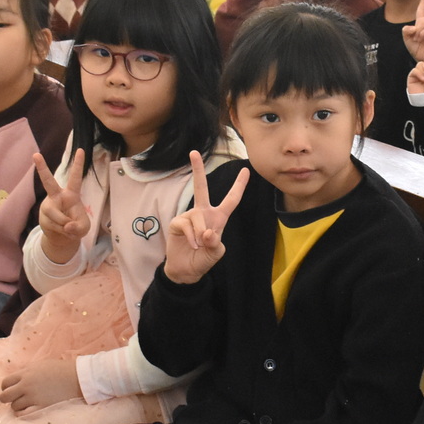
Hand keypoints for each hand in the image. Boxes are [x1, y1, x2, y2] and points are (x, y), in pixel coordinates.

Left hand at [0, 358, 81, 411]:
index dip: (6, 387)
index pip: (5, 383)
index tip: (11, 390)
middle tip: (15, 398)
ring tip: (26, 404)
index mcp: (25, 373)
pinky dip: (22, 414)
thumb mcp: (40, 365)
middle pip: (5, 396)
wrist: (77, 378)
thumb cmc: (61, 369)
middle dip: (7, 398)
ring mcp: (33, 397)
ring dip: (17, 406)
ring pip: (14, 406)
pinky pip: (23, 414)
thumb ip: (26, 372)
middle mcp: (26, 385)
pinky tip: (28, 410)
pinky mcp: (41, 407)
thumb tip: (16, 380)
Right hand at [33, 151, 91, 264]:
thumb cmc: (76, 227)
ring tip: (68, 229)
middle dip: (42, 168)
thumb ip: (78, 226)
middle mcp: (57, 196)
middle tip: (36, 154)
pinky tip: (61, 231)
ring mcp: (48, 205)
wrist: (62, 238)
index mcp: (71, 194)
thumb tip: (66, 225)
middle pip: (48, 181)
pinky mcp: (43, 216)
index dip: (79, 165)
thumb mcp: (83, 228)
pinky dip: (60, 231)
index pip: (75, 178)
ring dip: (64, 225)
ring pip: (54, 214)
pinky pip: (52, 224)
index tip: (80, 150)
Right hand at [162, 151, 250, 284]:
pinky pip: (186, 224)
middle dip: (197, 170)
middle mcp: (203, 213)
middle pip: (201, 188)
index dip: (239, 186)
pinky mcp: (177, 223)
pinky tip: (191, 244)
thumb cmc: (203, 260)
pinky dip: (191, 236)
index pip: (231, 200)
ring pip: (197, 217)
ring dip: (200, 234)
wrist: (186, 271)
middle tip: (194, 152)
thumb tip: (206, 231)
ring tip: (198, 245)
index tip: (246, 170)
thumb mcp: (216, 253)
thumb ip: (215, 242)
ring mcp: (189, 217)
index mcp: (218, 218)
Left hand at [401, 0, 423, 63]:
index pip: (422, 11)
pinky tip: (423, 39)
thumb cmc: (413, 47)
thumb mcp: (406, 37)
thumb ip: (406, 29)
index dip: (423, 3)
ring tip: (417, 39)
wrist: (418, 56)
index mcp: (420, 24)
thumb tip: (415, 27)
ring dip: (418, 31)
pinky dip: (422, 34)